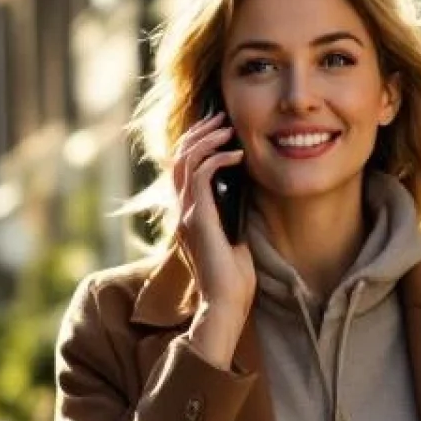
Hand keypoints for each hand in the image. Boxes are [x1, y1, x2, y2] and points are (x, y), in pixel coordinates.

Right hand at [171, 112, 254, 363]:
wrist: (225, 303)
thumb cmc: (233, 276)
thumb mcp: (232, 235)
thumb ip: (228, 212)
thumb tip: (242, 188)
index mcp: (187, 214)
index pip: (180, 168)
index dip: (194, 142)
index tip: (216, 127)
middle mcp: (180, 211)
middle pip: (178, 157)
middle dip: (199, 132)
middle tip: (221, 117)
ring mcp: (186, 214)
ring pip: (186, 161)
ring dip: (207, 139)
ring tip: (228, 128)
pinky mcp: (197, 219)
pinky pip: (201, 175)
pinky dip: (218, 158)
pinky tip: (237, 155)